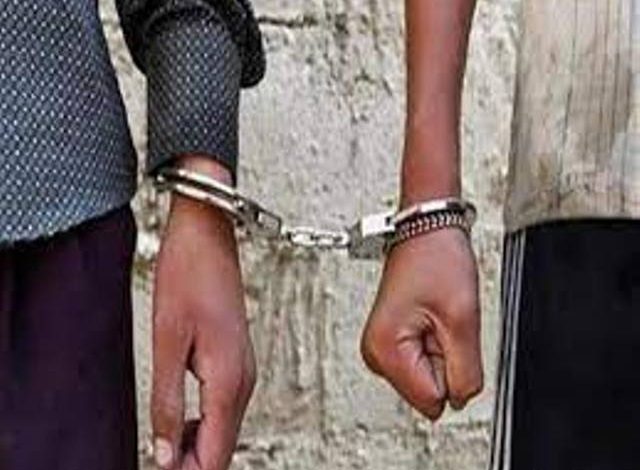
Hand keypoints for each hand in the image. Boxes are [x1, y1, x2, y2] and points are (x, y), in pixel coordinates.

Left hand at [151, 159, 254, 468]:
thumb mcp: (167, 342)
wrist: (208, 235)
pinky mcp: (237, 359)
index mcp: (229, 380)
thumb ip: (167, 402)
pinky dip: (203, 425)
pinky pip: (224, 407)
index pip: (215, 454)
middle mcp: (244, 380)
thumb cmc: (189, 275)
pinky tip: (179, 423)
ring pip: (224, 428)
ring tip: (161, 452)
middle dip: (191, 464)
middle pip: (224, 447)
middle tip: (156, 466)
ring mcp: (244, 369)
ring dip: (195, 447)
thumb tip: (162, 452)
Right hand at [360, 227, 482, 419]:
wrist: (426, 231)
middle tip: (441, 322)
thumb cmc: (438, 260)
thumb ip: (465, 372)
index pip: (433, 400)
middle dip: (445, 361)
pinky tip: (430, 317)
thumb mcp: (463, 320)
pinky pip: (424, 363)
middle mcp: (376, 355)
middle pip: (428, 391)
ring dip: (441, 352)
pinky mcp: (391, 342)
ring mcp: (381, 349)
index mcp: (385, 351)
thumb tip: (460, 401)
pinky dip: (435, 345)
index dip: (452, 371)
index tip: (445, 333)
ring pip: (428, 378)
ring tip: (434, 316)